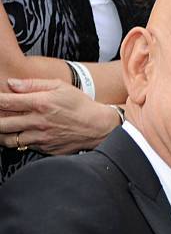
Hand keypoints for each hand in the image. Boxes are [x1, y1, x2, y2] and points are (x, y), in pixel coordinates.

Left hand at [0, 78, 121, 153]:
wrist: (98, 126)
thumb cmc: (80, 104)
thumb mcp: (60, 86)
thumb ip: (33, 84)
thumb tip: (11, 84)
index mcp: (40, 103)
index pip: (5, 102)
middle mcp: (38, 122)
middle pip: (1, 124)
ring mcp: (41, 138)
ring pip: (9, 140)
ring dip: (2, 134)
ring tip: (3, 128)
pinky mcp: (46, 149)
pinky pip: (26, 147)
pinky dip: (20, 141)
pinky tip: (22, 134)